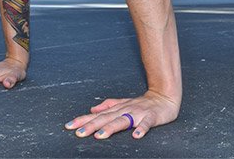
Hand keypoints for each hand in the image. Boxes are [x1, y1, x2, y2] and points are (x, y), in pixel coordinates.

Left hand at [65, 90, 179, 139]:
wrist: (165, 97)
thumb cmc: (142, 103)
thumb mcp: (123, 103)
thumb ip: (108, 105)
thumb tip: (92, 109)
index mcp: (117, 109)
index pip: (97, 115)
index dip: (83, 120)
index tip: (69, 126)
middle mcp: (125, 110)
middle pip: (106, 118)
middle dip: (92, 126)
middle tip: (78, 133)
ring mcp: (138, 113)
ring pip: (123, 121)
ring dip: (111, 128)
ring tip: (100, 136)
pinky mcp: (151, 117)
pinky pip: (146, 124)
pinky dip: (141, 129)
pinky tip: (136, 136)